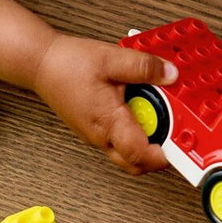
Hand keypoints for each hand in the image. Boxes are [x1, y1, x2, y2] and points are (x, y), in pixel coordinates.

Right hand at [33, 33, 176, 173]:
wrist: (40, 64)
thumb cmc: (68, 63)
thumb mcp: (112, 58)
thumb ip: (144, 67)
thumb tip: (170, 75)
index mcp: (107, 122)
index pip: (140, 155)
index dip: (164, 156)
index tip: (181, 147)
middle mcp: (100, 136)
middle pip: (135, 164)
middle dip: (159, 156)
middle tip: (176, 135)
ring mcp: (95, 136)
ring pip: (126, 154)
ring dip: (146, 144)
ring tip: (160, 117)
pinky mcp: (92, 130)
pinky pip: (118, 141)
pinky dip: (134, 133)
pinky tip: (139, 109)